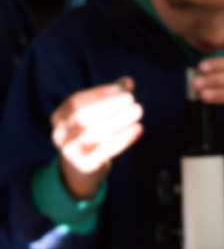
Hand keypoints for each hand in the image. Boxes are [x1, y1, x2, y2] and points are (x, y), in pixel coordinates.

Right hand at [51, 77, 143, 199]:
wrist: (82, 167)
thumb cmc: (92, 132)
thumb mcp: (96, 114)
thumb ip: (111, 97)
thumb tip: (128, 82)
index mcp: (59, 117)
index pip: (75, 102)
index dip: (99, 94)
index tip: (122, 89)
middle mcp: (60, 135)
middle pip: (82, 118)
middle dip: (109, 106)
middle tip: (132, 100)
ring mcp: (71, 152)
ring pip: (94, 135)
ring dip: (119, 121)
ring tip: (138, 111)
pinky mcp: (85, 165)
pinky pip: (105, 151)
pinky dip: (124, 139)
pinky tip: (138, 128)